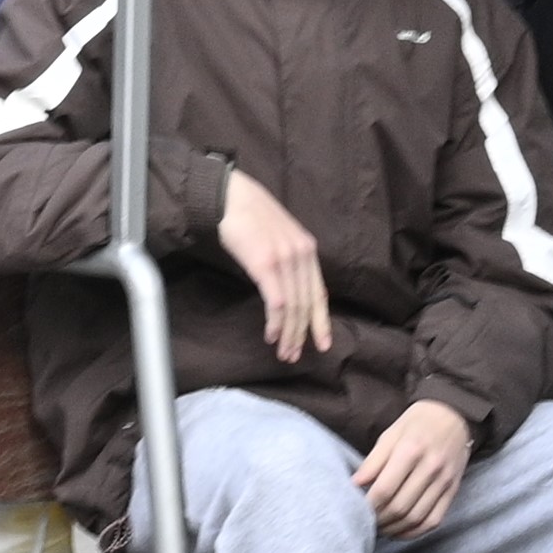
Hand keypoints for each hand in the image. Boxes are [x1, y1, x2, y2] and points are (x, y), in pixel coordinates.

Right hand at [217, 168, 327, 360]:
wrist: (228, 197)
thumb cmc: (248, 216)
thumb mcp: (278, 237)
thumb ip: (288, 258)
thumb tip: (287, 287)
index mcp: (307, 249)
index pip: (318, 293)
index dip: (321, 321)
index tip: (323, 343)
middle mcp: (301, 255)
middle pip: (307, 304)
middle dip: (302, 334)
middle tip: (293, 355)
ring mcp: (285, 259)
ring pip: (294, 308)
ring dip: (288, 334)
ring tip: (283, 352)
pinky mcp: (266, 264)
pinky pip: (277, 303)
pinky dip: (275, 323)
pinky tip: (270, 335)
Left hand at [351, 399, 473, 540]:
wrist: (455, 415)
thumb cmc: (417, 424)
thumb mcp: (390, 434)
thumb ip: (373, 461)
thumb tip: (354, 485)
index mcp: (411, 450)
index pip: (385, 489)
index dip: (368, 505)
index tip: (358, 509)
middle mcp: (430, 467)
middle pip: (400, 507)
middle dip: (379, 520)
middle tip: (367, 521)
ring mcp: (444, 481)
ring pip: (416, 518)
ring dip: (395, 529)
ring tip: (381, 528)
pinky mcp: (453, 490)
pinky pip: (434, 521)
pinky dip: (415, 532)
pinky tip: (401, 531)